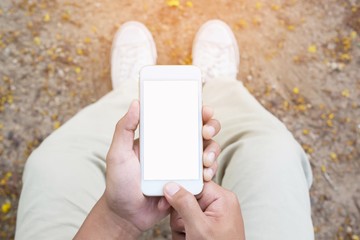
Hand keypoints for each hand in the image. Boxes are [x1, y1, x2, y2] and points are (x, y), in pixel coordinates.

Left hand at [75, 101, 220, 238]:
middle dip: (211, 127)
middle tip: (206, 132)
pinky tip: (206, 175)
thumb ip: (124, 128)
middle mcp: (175, 149)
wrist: (126, 216)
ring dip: (212, 150)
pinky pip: (205, 173)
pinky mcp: (188, 182)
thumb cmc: (119, 183)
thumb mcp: (118, 153)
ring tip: (205, 160)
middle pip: (200, 132)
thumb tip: (136, 103)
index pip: (181, 118)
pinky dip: (210, 171)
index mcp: (160, 138)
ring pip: (207, 151)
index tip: (203, 110)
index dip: (196, 111)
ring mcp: (183, 166)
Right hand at [164, 181, 244, 239]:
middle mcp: (218, 203)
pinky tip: (190, 239)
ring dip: (181, 227)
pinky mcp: (206, 224)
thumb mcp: (199, 227)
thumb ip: (184, 204)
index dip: (179, 192)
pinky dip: (185, 232)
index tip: (167, 202)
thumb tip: (171, 186)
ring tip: (190, 238)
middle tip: (186, 230)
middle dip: (181, 217)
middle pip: (186, 198)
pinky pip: (187, 222)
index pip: (194, 184)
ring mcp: (212, 214)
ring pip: (184, 212)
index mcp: (221, 198)